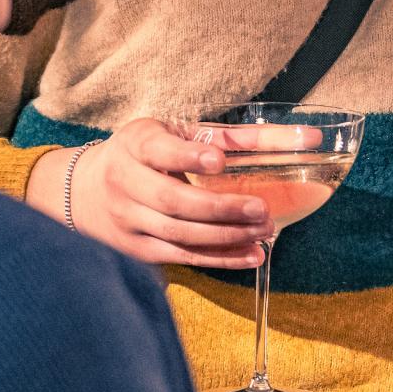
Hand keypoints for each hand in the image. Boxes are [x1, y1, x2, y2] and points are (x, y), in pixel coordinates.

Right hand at [62, 119, 272, 268]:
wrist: (86, 191)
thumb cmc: (146, 153)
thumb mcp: (176, 132)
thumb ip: (232, 136)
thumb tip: (306, 137)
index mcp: (135, 144)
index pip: (159, 151)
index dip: (187, 157)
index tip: (218, 161)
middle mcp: (125, 182)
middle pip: (172, 201)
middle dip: (219, 208)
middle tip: (261, 210)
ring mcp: (127, 220)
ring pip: (177, 234)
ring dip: (224, 237)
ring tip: (263, 232)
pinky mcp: (136, 250)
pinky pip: (179, 257)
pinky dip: (217, 259)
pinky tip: (250, 256)